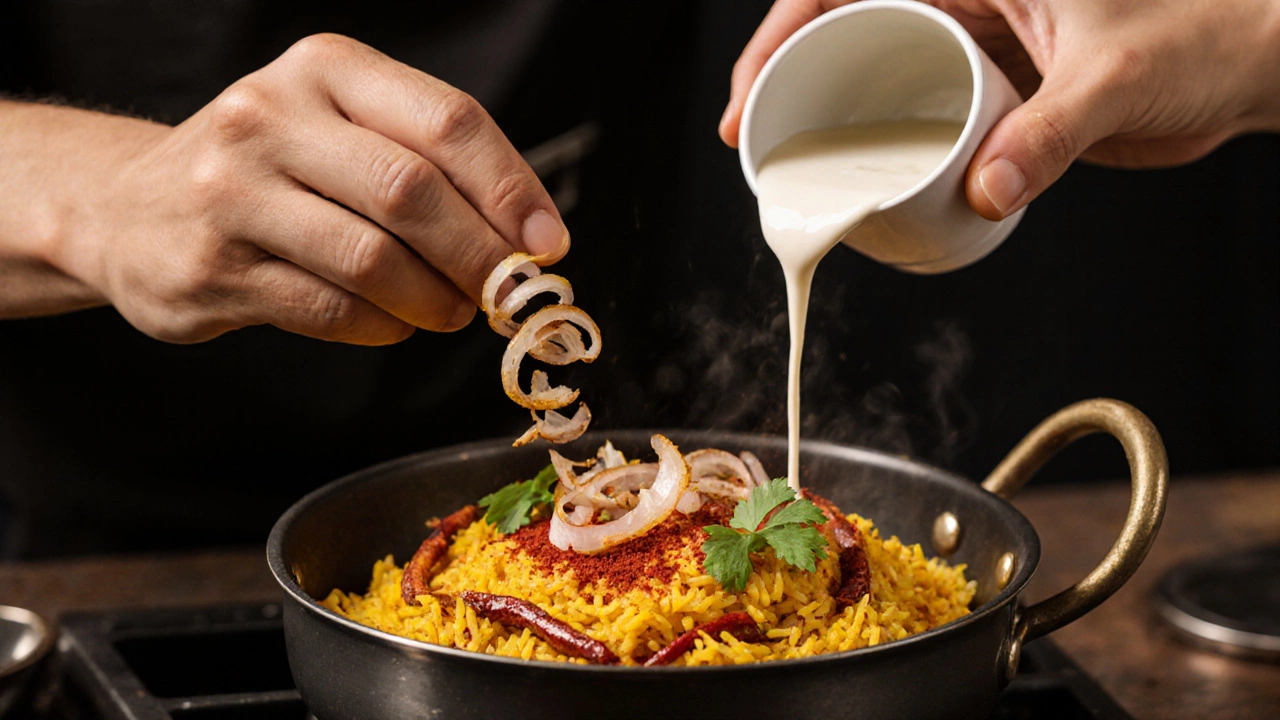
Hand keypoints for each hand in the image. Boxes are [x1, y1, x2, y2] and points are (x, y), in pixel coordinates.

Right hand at [49, 34, 567, 343]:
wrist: (130, 206)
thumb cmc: (270, 169)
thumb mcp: (340, 128)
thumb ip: (427, 165)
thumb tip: (529, 238)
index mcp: (326, 69)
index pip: (447, 122)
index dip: (511, 189)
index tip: (547, 243)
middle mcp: (271, 116)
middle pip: (412, 193)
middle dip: (481, 255)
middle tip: (510, 294)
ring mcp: (233, 192)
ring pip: (373, 259)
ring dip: (434, 299)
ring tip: (453, 312)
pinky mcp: (212, 267)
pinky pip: (331, 308)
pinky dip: (383, 325)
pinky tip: (394, 321)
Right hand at [719, 0, 1279, 219]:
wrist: (1247, 69)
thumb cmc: (1206, 34)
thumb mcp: (1117, 78)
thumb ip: (1051, 135)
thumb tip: (982, 192)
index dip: (781, 32)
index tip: (754, 92)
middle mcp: (964, 0)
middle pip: (840, 27)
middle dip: (783, 77)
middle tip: (751, 142)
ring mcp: (974, 46)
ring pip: (872, 70)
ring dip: (826, 115)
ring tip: (791, 168)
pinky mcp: (991, 90)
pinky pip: (916, 113)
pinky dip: (882, 144)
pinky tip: (865, 181)